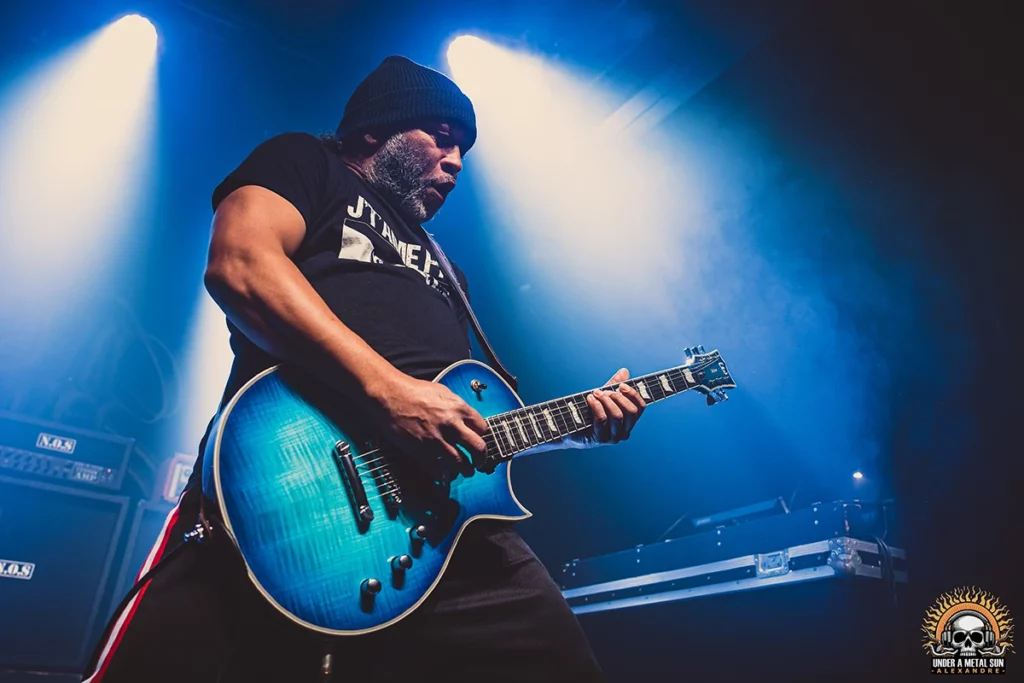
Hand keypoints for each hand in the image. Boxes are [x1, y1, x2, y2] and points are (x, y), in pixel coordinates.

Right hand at [365, 372, 487, 480]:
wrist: (390, 396)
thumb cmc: (414, 391)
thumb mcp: (443, 392)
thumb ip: (458, 407)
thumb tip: (467, 419)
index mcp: (458, 408)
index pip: (483, 428)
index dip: (483, 436)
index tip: (480, 440)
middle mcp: (451, 425)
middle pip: (477, 448)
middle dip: (481, 458)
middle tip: (480, 462)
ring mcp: (436, 440)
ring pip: (460, 463)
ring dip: (466, 470)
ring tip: (466, 471)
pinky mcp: (421, 451)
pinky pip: (438, 470)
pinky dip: (444, 475)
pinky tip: (446, 475)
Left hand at [567, 368, 646, 447]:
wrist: (569, 428)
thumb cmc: (588, 412)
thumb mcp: (603, 398)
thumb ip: (614, 386)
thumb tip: (624, 371)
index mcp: (629, 422)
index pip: (640, 407)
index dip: (633, 394)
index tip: (622, 385)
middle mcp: (624, 432)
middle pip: (631, 411)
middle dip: (618, 397)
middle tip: (605, 391)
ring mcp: (613, 438)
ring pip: (617, 415)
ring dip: (606, 400)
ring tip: (596, 393)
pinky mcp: (599, 439)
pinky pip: (602, 419)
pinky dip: (596, 405)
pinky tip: (590, 399)